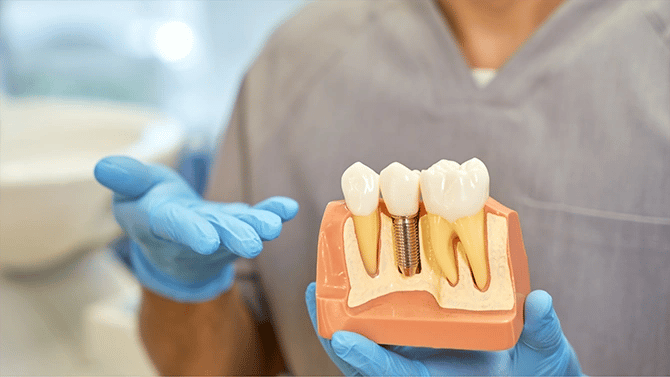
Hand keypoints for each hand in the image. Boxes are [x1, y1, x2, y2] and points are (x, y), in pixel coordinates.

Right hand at [94, 156, 297, 301]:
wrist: (168, 233)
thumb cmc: (146, 206)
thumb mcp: (131, 191)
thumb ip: (126, 178)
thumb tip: (103, 166)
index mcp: (160, 224)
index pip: (175, 227)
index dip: (191, 233)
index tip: (208, 242)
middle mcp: (192, 233)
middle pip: (214, 234)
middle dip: (233, 237)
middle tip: (254, 244)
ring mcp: (218, 231)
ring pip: (238, 230)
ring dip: (256, 227)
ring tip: (274, 226)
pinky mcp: (235, 226)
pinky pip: (255, 218)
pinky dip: (272, 212)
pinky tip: (289, 207)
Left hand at [305, 283, 582, 375]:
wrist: (533, 376)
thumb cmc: (536, 374)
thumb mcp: (544, 358)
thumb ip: (542, 333)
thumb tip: (539, 301)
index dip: (369, 363)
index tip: (345, 339)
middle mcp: (421, 369)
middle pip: (365, 364)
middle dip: (336, 335)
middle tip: (316, 295)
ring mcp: (415, 359)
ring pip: (367, 346)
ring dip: (341, 318)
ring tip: (322, 284)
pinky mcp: (416, 347)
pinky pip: (380, 334)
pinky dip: (361, 312)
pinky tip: (355, 282)